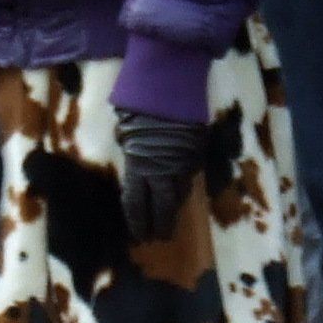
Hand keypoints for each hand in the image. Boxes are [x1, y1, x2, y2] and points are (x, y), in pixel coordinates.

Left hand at [115, 108, 211, 245]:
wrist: (172, 84)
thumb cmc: (141, 101)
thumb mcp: (125, 126)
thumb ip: (128, 145)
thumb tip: (129, 151)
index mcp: (138, 166)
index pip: (136, 204)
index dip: (138, 223)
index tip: (139, 237)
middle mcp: (162, 171)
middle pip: (163, 208)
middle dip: (161, 226)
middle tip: (159, 239)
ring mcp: (182, 164)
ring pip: (179, 195)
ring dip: (174, 209)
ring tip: (170, 218)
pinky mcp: (197, 154)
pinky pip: (190, 177)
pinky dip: (184, 187)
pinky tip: (180, 191)